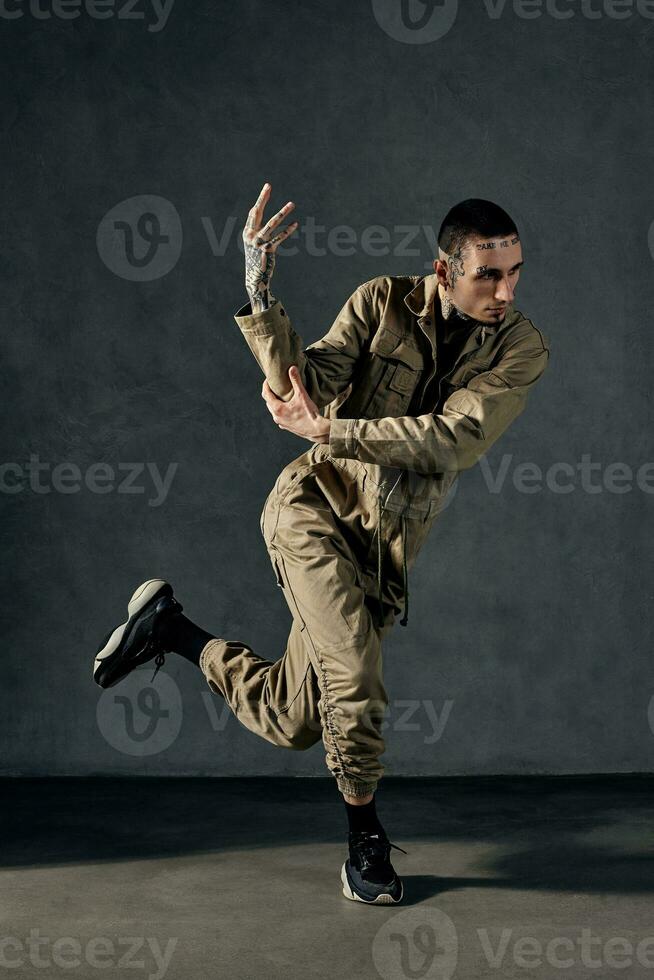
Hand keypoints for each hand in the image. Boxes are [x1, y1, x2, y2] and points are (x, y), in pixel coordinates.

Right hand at [242, 182, 298, 311]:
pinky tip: (295, 224)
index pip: (253, 212)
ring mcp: (259, 242)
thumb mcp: (253, 243)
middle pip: (257, 212)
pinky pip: (279, 237)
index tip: (267, 188)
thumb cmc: (256, 259)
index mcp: (247, 232)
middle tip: (268, 185)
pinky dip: (288, 230)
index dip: (261, 200)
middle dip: (263, 198)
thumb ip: (256, 229)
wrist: (255, 278)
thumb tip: (256, 212)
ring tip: (291, 203)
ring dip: (283, 212)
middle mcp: (251, 235)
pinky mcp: (267, 250)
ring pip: (272, 223)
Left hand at [262, 366, 330, 443]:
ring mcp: (281, 423)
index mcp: (277, 408)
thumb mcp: (302, 395)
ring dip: (275, 402)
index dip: (266, 385)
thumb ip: (296, 381)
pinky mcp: (286, 427)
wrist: (317, 430)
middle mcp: (276, 417)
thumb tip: (292, 368)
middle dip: (270, 393)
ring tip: (281, 395)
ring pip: (273, 410)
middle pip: (268, 402)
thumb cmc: (309, 414)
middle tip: (275, 385)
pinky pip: (279, 417)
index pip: (266, 394)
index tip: (269, 379)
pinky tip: (287, 408)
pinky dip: (280, 410)